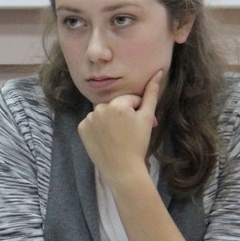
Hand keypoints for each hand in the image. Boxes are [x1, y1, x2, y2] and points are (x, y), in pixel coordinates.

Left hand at [78, 70, 161, 185]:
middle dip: (124, 114)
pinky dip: (98, 127)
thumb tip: (158, 72)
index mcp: (117, 104)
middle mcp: (99, 108)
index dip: (138, 112)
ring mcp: (88, 119)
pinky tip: (106, 138)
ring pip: (103, 113)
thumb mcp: (147, 118)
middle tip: (130, 132)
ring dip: (110, 120)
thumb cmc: (138, 144)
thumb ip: (152, 93)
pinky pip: (92, 122)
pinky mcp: (81, 128)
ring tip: (118, 136)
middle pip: (116, 105)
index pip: (130, 100)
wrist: (122, 169)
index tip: (139, 126)